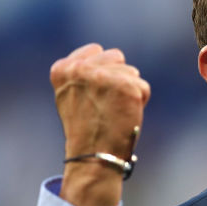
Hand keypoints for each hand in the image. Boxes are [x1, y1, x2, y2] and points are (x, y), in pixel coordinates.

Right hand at [50, 43, 150, 205]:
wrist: (93, 155)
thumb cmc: (86, 128)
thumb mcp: (71, 95)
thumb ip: (83, 73)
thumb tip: (107, 55)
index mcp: (63, 69)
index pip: (96, 51)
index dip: (102, 72)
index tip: (94, 95)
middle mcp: (81, 69)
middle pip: (116, 58)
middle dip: (117, 78)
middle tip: (106, 105)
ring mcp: (103, 77)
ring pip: (131, 73)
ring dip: (129, 91)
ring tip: (113, 112)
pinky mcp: (126, 87)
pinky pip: (143, 88)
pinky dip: (139, 102)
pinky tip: (125, 115)